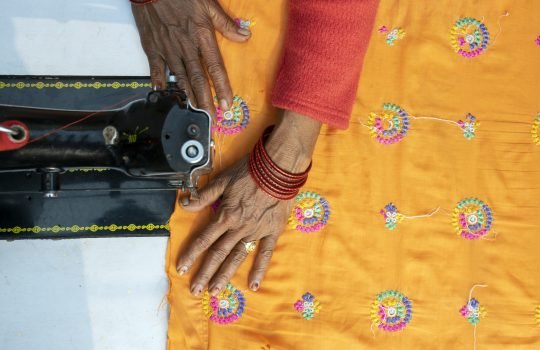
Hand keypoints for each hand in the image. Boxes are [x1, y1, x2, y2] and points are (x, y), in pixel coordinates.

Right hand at [131, 0, 250, 114]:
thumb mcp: (207, 3)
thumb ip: (225, 23)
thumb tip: (244, 36)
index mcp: (201, 35)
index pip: (214, 66)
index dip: (222, 87)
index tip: (227, 104)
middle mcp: (185, 46)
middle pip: (197, 78)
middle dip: (205, 100)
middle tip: (211, 118)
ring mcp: (167, 47)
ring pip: (179, 76)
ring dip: (188, 95)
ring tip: (195, 109)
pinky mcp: (151, 45)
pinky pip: (155, 67)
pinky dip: (157, 80)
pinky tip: (160, 91)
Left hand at [177, 110, 321, 295]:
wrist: (278, 168)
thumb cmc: (250, 171)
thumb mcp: (223, 180)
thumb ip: (204, 196)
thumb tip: (184, 204)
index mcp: (226, 215)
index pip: (204, 239)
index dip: (191, 254)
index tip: (182, 269)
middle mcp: (239, 227)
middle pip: (219, 253)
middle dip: (205, 273)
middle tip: (196, 290)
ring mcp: (256, 231)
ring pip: (238, 256)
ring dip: (225, 275)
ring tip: (215, 290)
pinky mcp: (272, 231)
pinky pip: (265, 253)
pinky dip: (260, 269)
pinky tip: (254, 285)